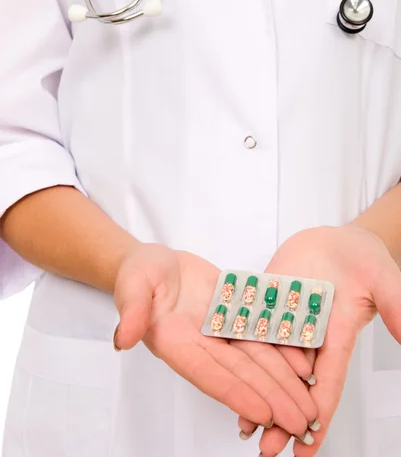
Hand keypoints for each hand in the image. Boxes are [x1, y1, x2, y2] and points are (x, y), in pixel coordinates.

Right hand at [113, 243, 317, 435]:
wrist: (158, 262)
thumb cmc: (140, 272)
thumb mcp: (132, 284)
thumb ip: (132, 309)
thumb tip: (125, 337)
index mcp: (175, 344)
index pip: (209, 374)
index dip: (237, 393)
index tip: (265, 413)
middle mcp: (201, 346)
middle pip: (241, 376)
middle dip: (272, 399)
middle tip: (302, 422)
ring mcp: (221, 334)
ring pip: (257, 362)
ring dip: (284, 385)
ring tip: (310, 405)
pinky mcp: (235, 319)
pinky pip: (261, 338)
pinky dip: (283, 353)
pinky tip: (306, 366)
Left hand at [248, 225, 400, 456]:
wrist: (335, 239)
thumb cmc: (362, 258)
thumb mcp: (381, 279)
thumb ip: (395, 306)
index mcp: (337, 336)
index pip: (328, 382)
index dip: (318, 414)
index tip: (307, 446)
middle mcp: (308, 335)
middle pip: (293, 383)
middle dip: (281, 417)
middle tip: (267, 449)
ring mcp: (284, 318)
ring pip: (267, 363)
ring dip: (256, 393)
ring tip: (244, 427)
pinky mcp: (265, 300)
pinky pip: (249, 328)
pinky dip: (239, 352)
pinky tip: (226, 374)